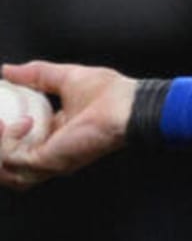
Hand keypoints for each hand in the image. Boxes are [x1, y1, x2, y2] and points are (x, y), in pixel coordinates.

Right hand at [0, 61, 137, 190]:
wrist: (128, 106)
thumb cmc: (110, 94)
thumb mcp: (63, 79)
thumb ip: (36, 75)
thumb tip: (7, 70)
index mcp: (54, 138)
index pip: (17, 148)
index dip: (1, 134)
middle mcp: (50, 155)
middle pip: (6, 167)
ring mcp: (49, 162)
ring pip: (4, 170)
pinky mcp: (49, 161)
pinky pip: (11, 160)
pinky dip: (5, 143)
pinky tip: (15, 123)